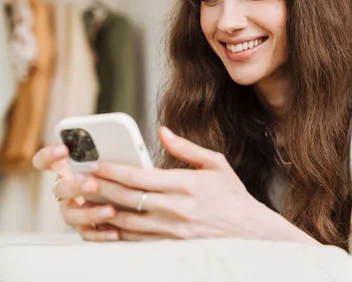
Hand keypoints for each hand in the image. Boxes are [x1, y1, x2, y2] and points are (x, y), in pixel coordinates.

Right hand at [32, 145, 120, 240]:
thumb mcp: (115, 162)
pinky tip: (115, 232)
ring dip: (90, 213)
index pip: (45, 161)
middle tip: (92, 184)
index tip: (63, 149)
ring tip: (110, 210)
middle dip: (75, 187)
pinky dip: (101, 233)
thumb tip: (120, 142)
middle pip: (60, 189)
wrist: (132, 200)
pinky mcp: (85, 228)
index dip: (48, 155)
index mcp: (68, 170)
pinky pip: (88, 234)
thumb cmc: (120, 174)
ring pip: (71, 215)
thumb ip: (110, 155)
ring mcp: (73, 211)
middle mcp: (66, 192)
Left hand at [78, 127, 269, 240]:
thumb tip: (162, 132)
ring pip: (126, 220)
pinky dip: (116, 231)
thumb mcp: (216, 164)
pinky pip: (136, 239)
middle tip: (80, 180)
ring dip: (102, 210)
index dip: (114, 170)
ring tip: (85, 200)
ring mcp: (171, 229)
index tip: (97, 163)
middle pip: (127, 198)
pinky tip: (103, 223)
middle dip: (100, 188)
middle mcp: (175, 208)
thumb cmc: (232, 195)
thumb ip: (186, 148)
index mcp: (185, 185)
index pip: (140, 177)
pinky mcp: (170, 244)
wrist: (248, 231)